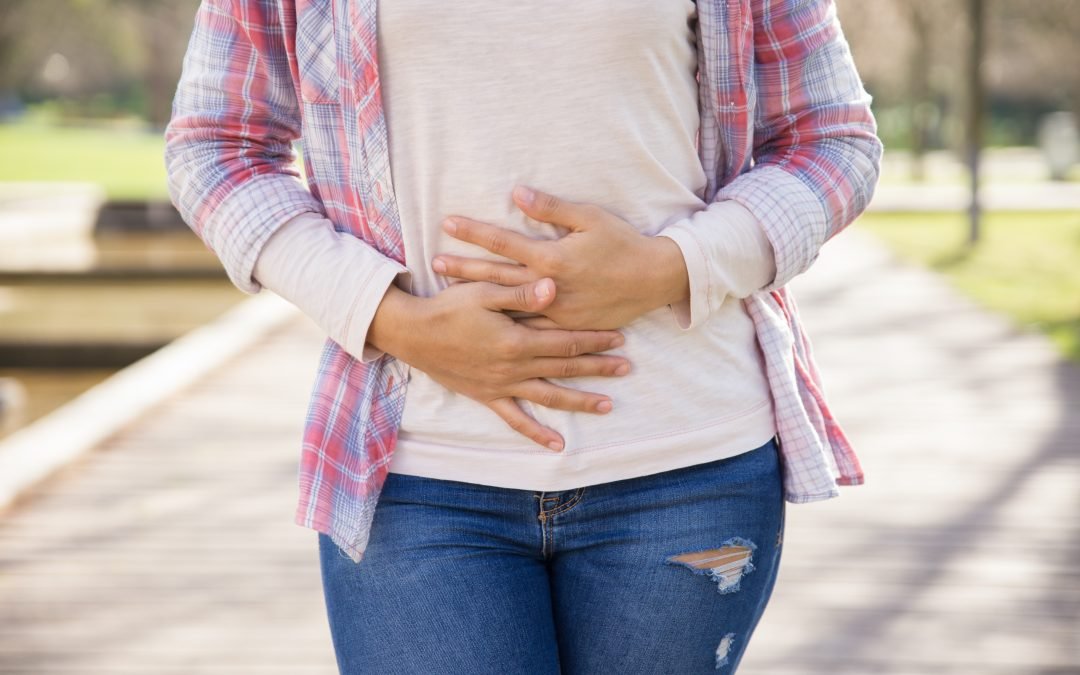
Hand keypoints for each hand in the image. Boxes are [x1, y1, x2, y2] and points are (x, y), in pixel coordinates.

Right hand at [367, 278, 629, 450]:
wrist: (412, 334)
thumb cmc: (447, 307)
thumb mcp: (483, 292)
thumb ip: (520, 292)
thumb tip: (554, 287)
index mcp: (516, 340)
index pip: (565, 341)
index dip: (594, 339)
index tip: (619, 337)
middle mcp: (513, 367)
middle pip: (564, 369)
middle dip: (598, 367)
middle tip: (626, 368)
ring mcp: (501, 386)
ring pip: (549, 397)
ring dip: (579, 401)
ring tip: (607, 405)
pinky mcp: (487, 397)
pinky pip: (515, 419)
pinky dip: (536, 433)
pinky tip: (557, 444)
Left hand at [431, 186, 689, 329]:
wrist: (654, 280)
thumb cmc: (623, 244)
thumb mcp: (590, 218)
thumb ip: (551, 208)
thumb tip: (517, 192)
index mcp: (552, 258)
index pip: (503, 242)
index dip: (474, 231)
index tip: (447, 223)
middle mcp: (548, 287)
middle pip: (496, 276)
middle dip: (464, 268)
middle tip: (435, 263)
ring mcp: (556, 311)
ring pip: (508, 305)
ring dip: (478, 298)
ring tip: (449, 294)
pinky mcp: (565, 327)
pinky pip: (530, 327)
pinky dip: (506, 323)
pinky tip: (486, 322)